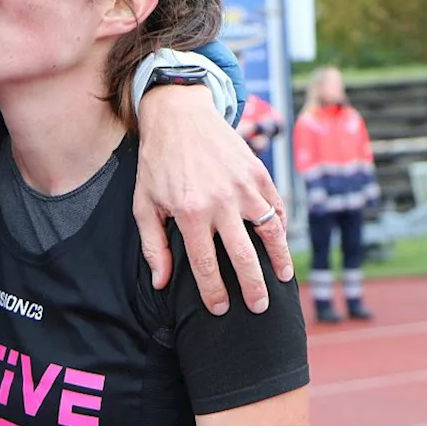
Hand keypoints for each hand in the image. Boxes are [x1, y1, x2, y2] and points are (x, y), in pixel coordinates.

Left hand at [134, 85, 293, 315]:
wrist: (179, 115)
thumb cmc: (157, 164)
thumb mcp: (144, 204)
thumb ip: (154, 246)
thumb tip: (162, 283)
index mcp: (190, 213)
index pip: (206, 266)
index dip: (215, 293)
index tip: (220, 309)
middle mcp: (221, 202)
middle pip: (244, 258)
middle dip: (254, 289)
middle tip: (260, 308)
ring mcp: (243, 186)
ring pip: (270, 233)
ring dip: (279, 261)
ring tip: (282, 280)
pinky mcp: (258, 172)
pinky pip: (276, 207)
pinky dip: (280, 227)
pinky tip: (279, 243)